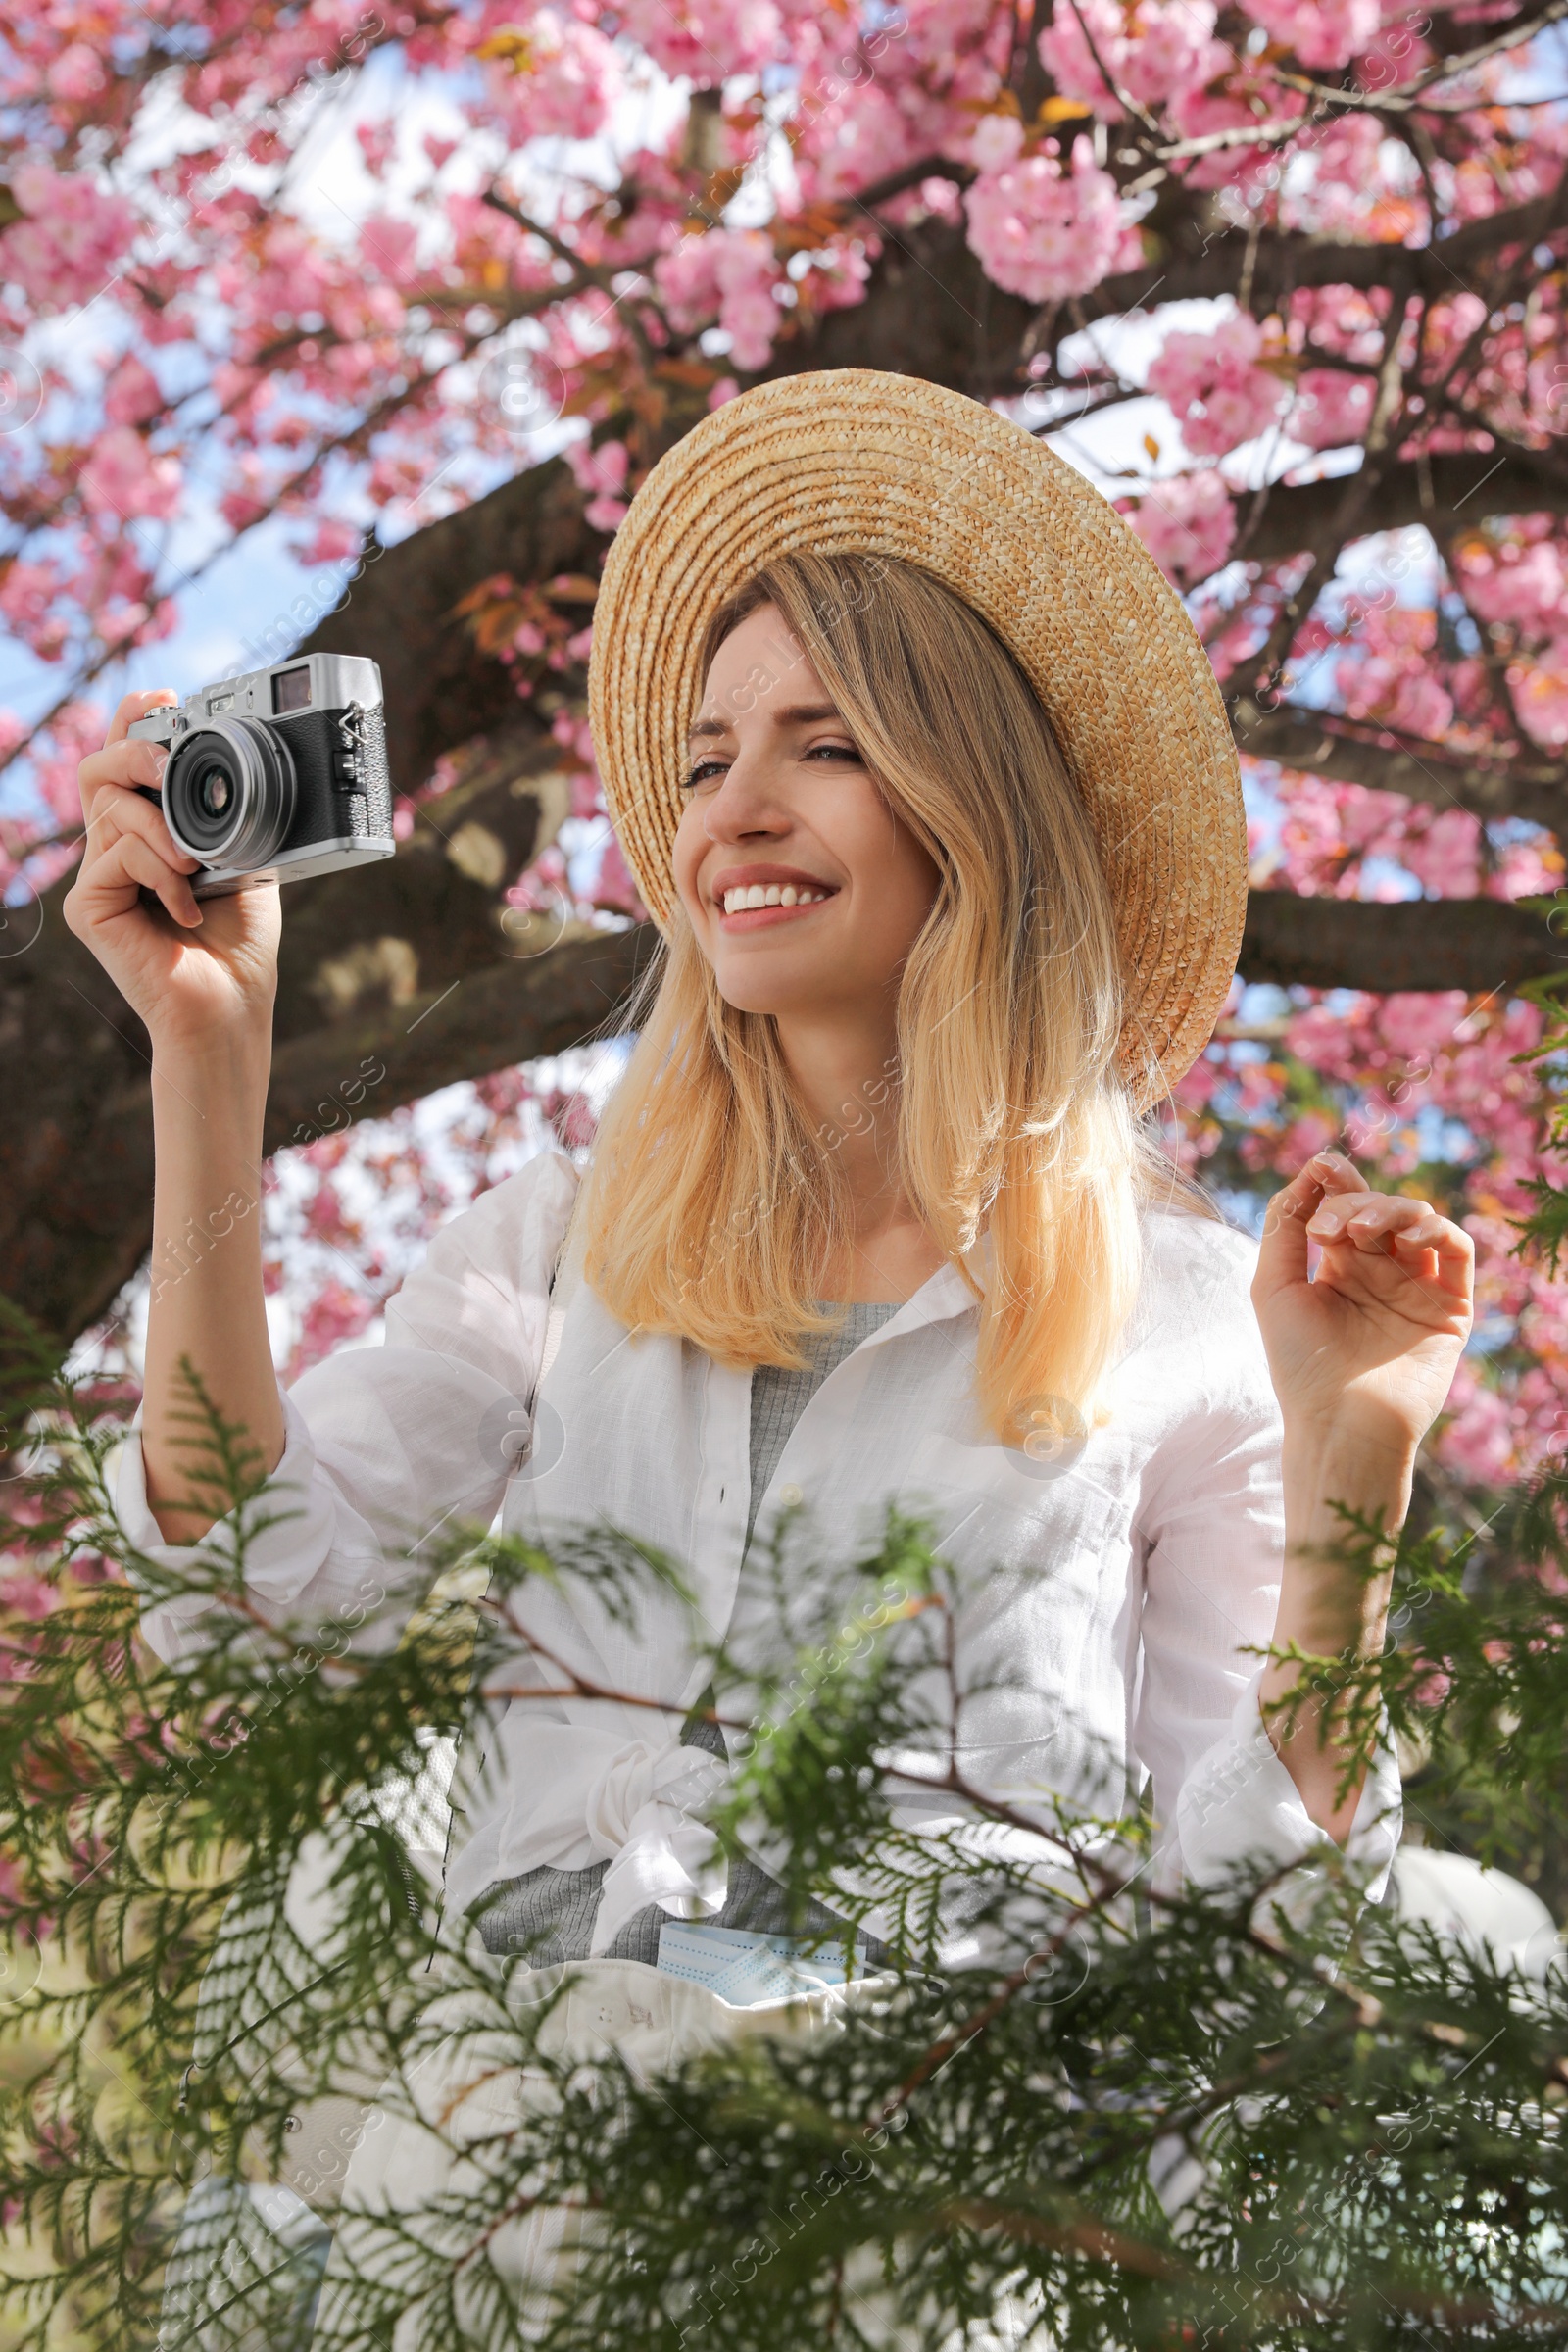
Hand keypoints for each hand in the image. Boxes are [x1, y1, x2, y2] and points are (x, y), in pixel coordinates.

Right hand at [62, 690, 280, 1056]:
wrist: (231, 1009)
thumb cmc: (240, 946)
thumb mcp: (248, 863)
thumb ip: (229, 817)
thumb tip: (240, 764)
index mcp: (149, 837)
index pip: (125, 764)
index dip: (135, 722)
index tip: (169, 700)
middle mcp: (114, 852)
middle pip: (97, 768)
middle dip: (132, 747)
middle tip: (170, 763)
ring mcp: (96, 879)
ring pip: (107, 806)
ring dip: (159, 825)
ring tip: (195, 864)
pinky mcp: (86, 907)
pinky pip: (114, 855)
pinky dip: (159, 872)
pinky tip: (187, 906)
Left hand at [1252, 1149, 1473, 1473]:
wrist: (1340, 1423)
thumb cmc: (1300, 1363)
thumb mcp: (1274, 1287)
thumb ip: (1285, 1228)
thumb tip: (1307, 1174)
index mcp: (1339, 1269)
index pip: (1346, 1207)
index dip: (1335, 1180)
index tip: (1321, 1166)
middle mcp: (1381, 1275)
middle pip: (1379, 1209)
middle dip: (1355, 1202)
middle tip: (1330, 1227)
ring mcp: (1417, 1289)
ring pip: (1419, 1221)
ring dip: (1391, 1210)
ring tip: (1359, 1232)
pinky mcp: (1449, 1308)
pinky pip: (1458, 1252)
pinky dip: (1439, 1230)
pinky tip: (1408, 1238)